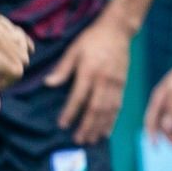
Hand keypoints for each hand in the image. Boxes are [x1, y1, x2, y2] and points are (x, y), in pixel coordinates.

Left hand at [0, 9, 32, 113]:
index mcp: (17, 72)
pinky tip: (4, 43)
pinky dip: (13, 46)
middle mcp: (25, 60)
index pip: (1, 84)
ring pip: (12, 59)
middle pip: (8, 72)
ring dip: (3, 56)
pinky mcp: (22, 35)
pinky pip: (20, 45)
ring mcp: (24, 47)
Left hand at [48, 18, 130, 144]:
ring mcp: (115, 84)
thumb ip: (62, 69)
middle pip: (95, 108)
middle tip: (78, 140)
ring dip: (98, 127)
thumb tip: (48, 84)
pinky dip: (111, 121)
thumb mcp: (73, 50)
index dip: (70, 112)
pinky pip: (117, 106)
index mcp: (89, 71)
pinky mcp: (123, 85)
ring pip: (107, 111)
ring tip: (90, 140)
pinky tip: (105, 132)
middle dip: (86, 126)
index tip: (63, 124)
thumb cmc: (92, 39)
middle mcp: (104, 80)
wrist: (117, 30)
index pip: (78, 97)